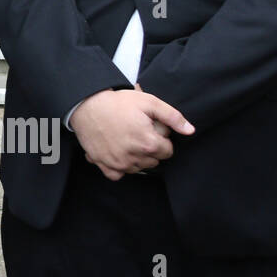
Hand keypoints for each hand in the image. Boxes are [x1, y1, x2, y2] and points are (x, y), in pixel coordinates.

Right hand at [69, 88, 194, 179]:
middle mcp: (133, 157)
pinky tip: (118, 153)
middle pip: (153, 161)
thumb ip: (173, 117)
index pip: (167, 151)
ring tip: (127, 139)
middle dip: (150, 148)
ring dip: (136, 158)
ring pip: (137, 168)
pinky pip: (117, 175)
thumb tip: (190, 130)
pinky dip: (119, 167)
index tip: (151, 129)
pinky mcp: (103, 164)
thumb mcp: (149, 102)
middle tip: (138, 132)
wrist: (87, 104)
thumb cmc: (118, 103)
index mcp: (148, 143)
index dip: (161, 138)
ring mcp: (117, 162)